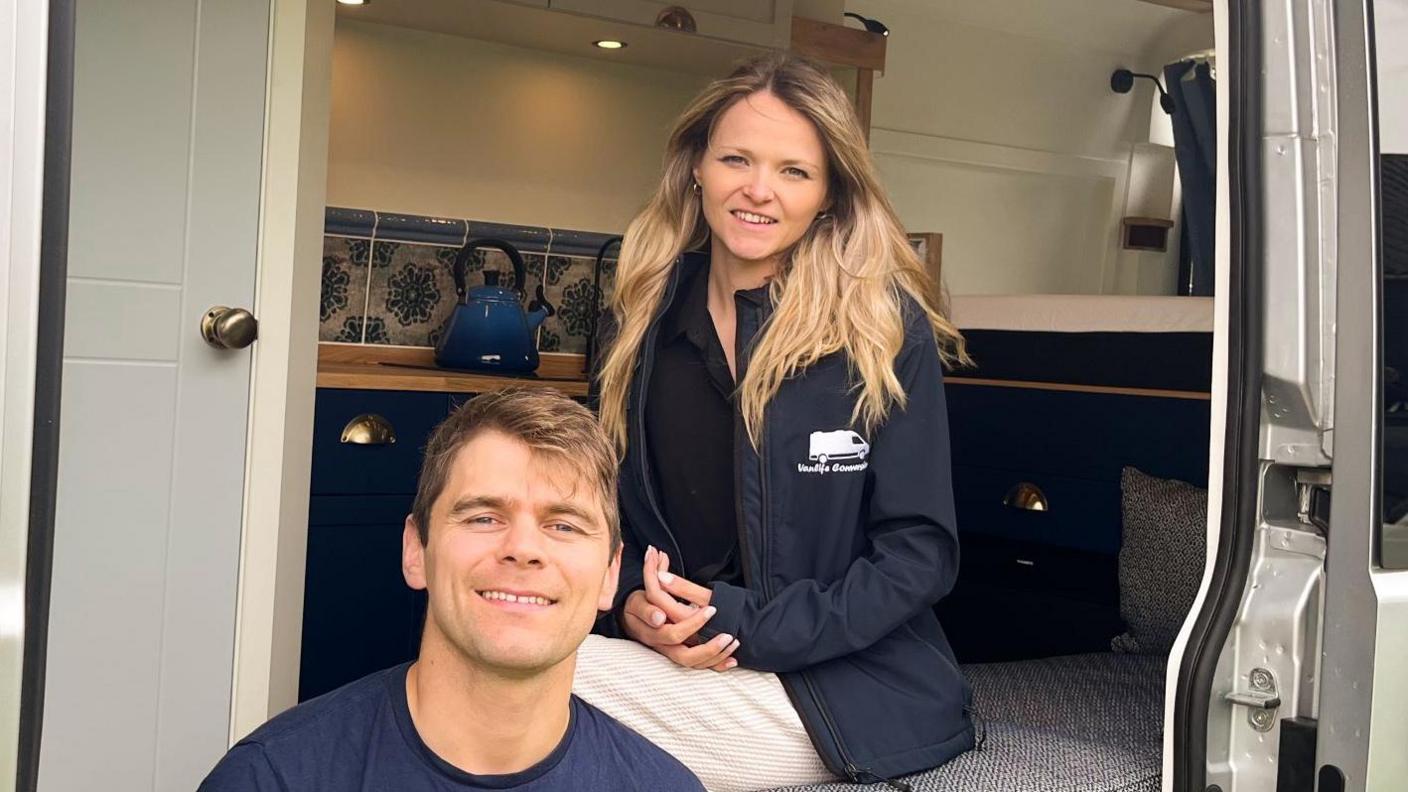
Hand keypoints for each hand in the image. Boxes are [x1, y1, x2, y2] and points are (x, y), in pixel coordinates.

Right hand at [620, 547, 738, 671]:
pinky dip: (715, 664)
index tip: (713, 610)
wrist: (631, 617)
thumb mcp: (640, 596)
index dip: (693, 623)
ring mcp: (668, 650)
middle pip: (684, 655)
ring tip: (733, 642)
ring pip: (691, 662)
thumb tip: (661, 595)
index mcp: (650, 629)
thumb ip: (650, 594)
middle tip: (728, 634)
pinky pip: (697, 665)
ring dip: (714, 655)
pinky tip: (732, 660)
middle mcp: (659, 643)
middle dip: (708, 646)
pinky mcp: (677, 653)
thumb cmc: (640, 603)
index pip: (672, 632)